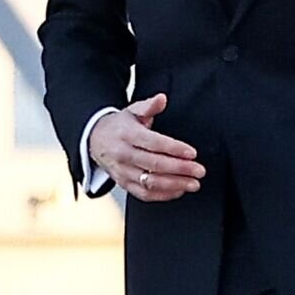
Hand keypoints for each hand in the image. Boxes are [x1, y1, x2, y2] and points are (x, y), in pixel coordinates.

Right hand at [90, 93, 204, 201]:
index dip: (174, 149)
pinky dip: (163, 195)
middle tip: (199, 170)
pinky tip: (179, 190)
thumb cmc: (119, 126)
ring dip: (175, 185)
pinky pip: (144, 194)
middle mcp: (123, 154)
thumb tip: (162, 98)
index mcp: (127, 134)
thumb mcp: (132, 111)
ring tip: (194, 184)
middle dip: (180, 169)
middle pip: (155, 164)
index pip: (154, 143)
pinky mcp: (123, 184)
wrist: (95, 139)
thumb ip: (149, 106)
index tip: (192, 153)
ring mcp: (122, 171)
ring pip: (151, 182)